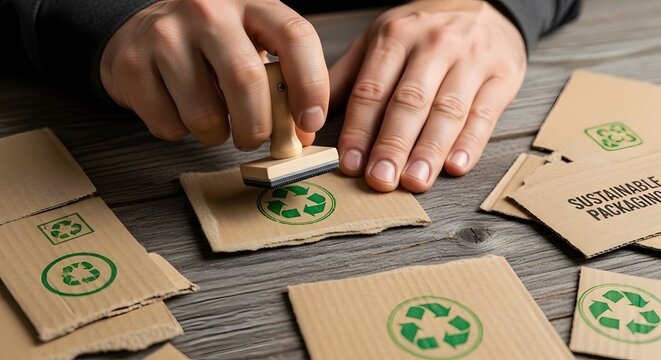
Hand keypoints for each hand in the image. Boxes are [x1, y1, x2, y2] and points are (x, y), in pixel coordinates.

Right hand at [100, 0, 327, 148]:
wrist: (143, 31)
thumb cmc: (211, 45)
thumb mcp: (252, 45)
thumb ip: (280, 80)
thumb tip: (302, 130)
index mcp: (250, 2)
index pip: (296, 37)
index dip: (311, 86)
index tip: (309, 122)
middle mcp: (208, 10)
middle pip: (246, 80)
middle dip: (257, 127)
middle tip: (255, 138)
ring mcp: (166, 34)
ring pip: (205, 114)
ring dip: (216, 135)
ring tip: (213, 121)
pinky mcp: (133, 63)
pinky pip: (169, 125)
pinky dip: (181, 133)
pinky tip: (179, 110)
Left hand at [330, 0, 525, 191]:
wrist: (482, 2)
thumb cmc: (424, 30)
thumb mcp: (381, 39)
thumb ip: (350, 76)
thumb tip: (313, 115)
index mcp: (395, 37)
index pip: (372, 90)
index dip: (360, 129)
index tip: (350, 163)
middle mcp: (433, 46)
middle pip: (409, 101)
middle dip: (393, 144)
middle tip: (381, 180)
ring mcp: (471, 60)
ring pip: (448, 110)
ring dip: (429, 150)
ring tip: (415, 180)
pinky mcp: (502, 76)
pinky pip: (485, 113)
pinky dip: (470, 142)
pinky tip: (455, 166)